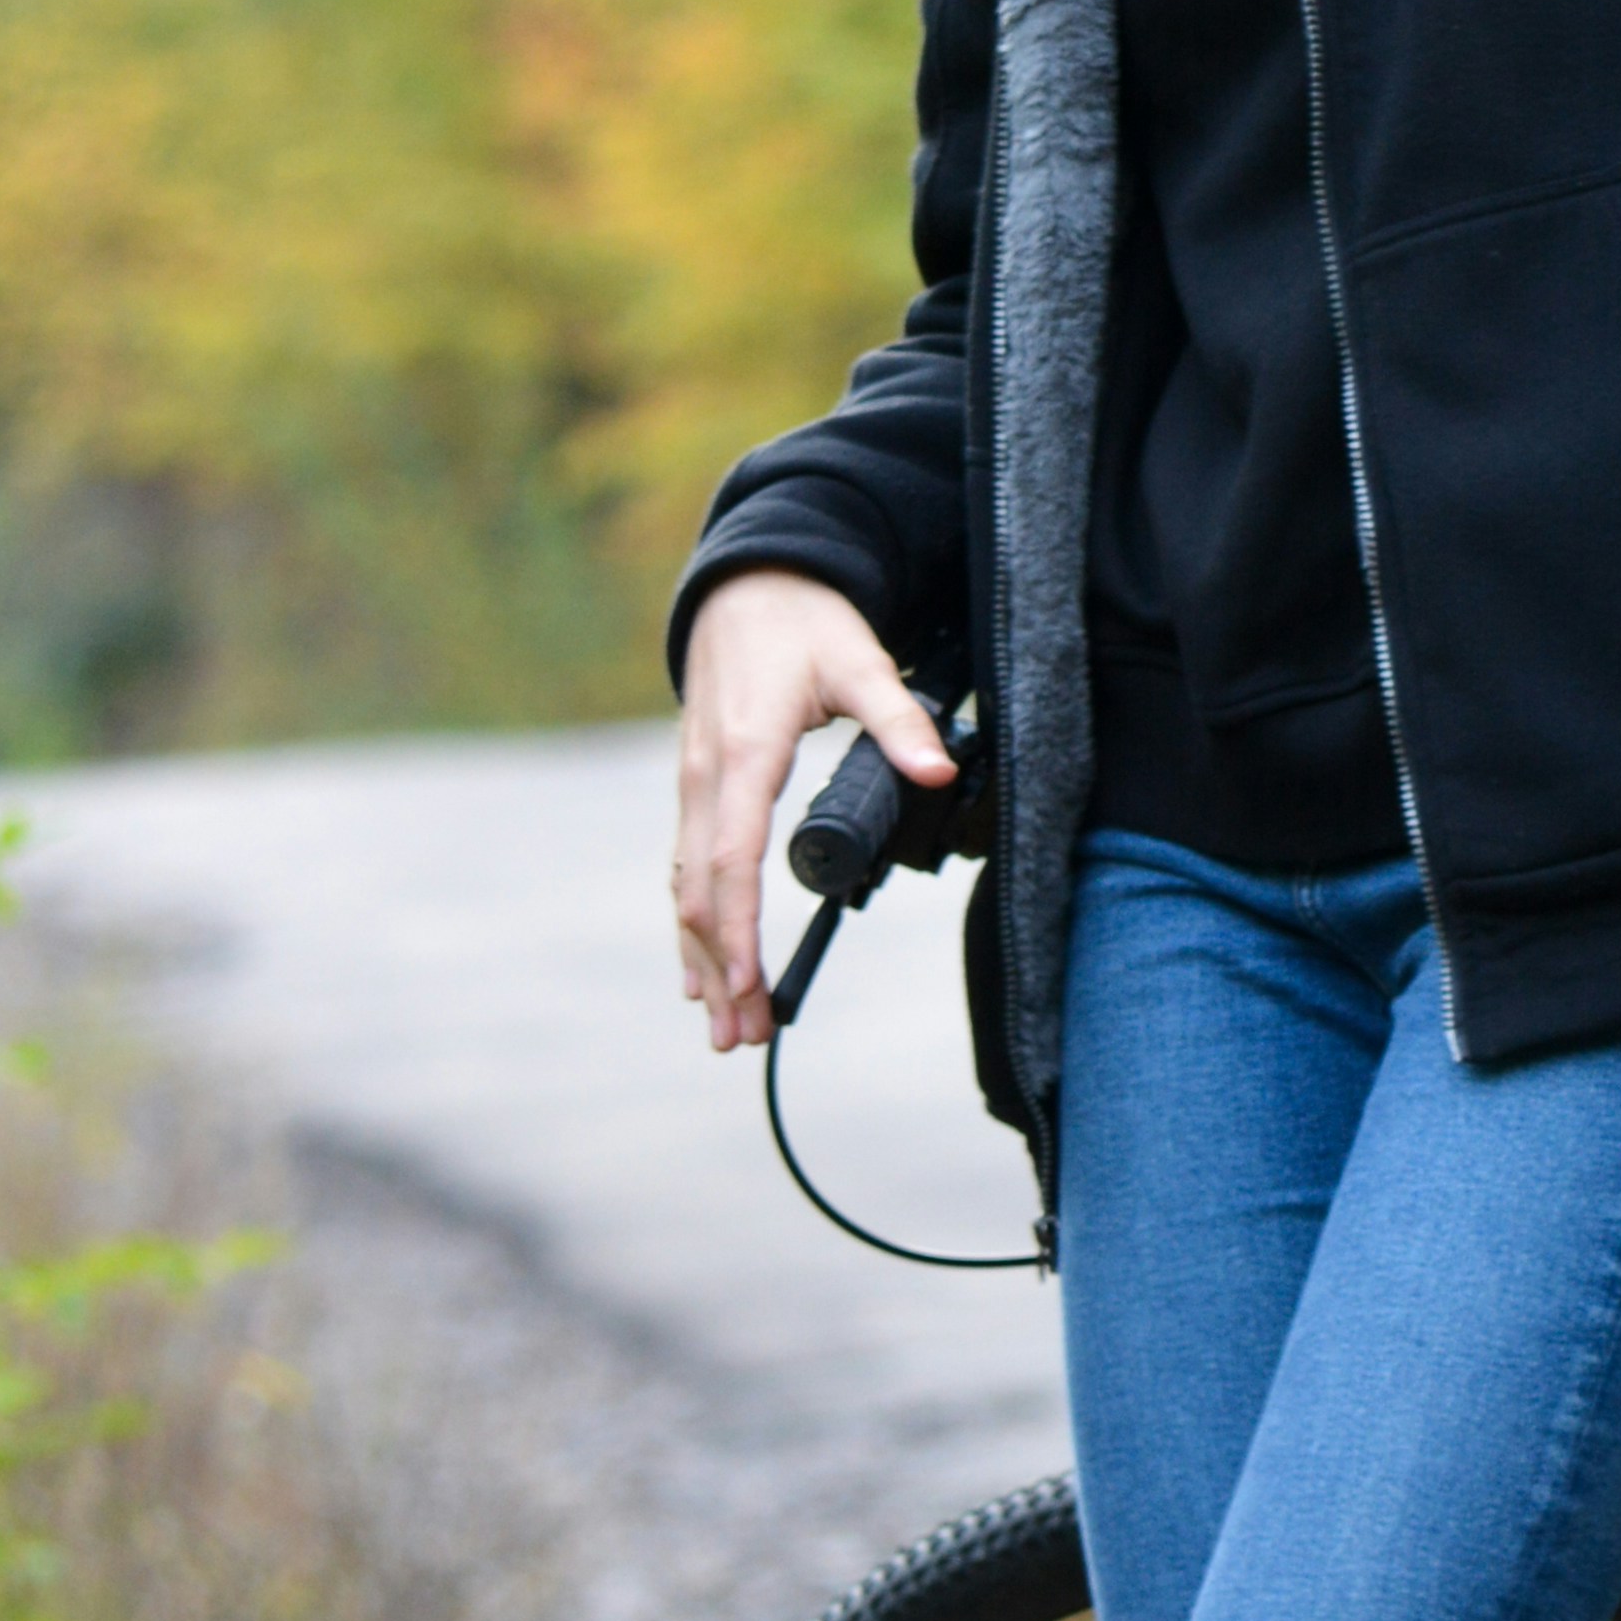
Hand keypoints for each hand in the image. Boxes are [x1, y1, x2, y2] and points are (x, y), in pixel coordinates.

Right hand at [672, 571, 955, 1057]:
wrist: (748, 583)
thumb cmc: (803, 622)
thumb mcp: (860, 660)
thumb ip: (900, 718)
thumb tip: (934, 770)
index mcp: (743, 753)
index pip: (731, 858)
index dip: (737, 928)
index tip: (746, 983)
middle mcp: (705, 777)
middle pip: (700, 891)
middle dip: (718, 968)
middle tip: (740, 1037)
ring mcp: (692, 784)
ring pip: (685, 887)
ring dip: (701, 958)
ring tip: (722, 1027)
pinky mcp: (696, 787)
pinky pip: (686, 866)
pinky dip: (693, 923)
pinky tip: (700, 970)